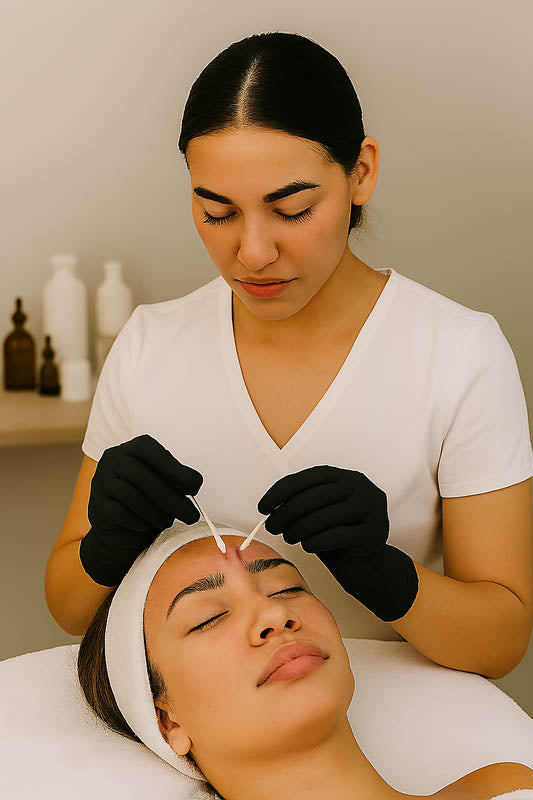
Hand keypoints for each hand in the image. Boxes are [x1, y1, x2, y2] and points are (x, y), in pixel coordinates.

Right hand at [79, 434, 202, 585]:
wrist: (122, 536)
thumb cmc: (148, 505)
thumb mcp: (164, 487)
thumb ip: (175, 481)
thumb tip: (193, 482)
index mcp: (130, 449)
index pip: (146, 448)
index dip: (171, 466)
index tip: (195, 486)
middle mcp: (111, 460)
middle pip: (139, 475)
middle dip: (170, 497)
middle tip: (191, 515)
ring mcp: (100, 483)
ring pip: (129, 494)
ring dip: (156, 512)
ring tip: (168, 522)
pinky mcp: (97, 507)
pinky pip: (119, 513)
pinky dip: (138, 522)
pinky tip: (147, 527)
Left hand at [257, 465, 417, 621]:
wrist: (365, 564)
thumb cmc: (338, 536)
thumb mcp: (319, 513)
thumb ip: (302, 503)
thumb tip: (272, 505)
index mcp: (346, 477)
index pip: (309, 477)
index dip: (282, 490)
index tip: (264, 506)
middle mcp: (361, 488)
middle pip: (317, 495)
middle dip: (288, 512)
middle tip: (272, 526)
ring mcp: (371, 509)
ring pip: (328, 515)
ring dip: (301, 528)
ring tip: (289, 537)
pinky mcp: (373, 532)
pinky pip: (339, 535)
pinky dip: (318, 540)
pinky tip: (307, 546)